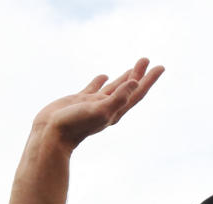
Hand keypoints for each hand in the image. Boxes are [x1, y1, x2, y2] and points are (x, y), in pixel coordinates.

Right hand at [31, 58, 164, 149]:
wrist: (51, 134)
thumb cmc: (75, 125)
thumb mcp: (100, 110)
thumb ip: (118, 97)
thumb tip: (136, 83)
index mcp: (116, 110)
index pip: (137, 92)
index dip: (149, 80)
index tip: (160, 66)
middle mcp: (108, 107)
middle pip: (128, 87)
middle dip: (139, 74)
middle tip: (146, 59)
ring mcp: (94, 104)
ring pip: (113, 87)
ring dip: (124, 77)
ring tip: (133, 67)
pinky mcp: (80, 101)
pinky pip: (94, 88)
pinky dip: (100, 81)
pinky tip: (103, 75)